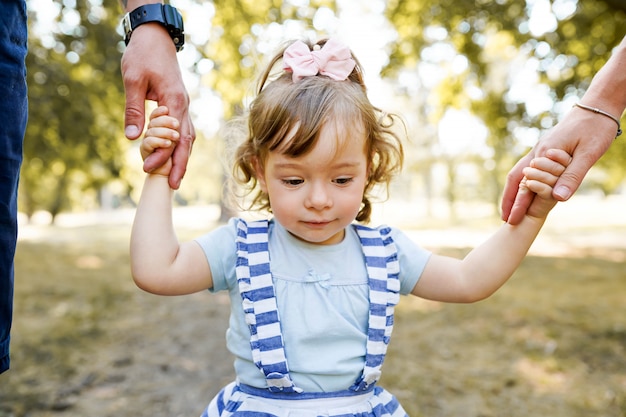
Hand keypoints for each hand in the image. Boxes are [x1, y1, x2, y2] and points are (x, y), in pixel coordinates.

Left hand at [121, 23, 194, 188]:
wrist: (155, 38)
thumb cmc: (143, 55)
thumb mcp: (133, 80)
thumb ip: (134, 109)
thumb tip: (131, 137)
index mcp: (175, 101)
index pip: (172, 136)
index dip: (162, 155)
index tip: (148, 169)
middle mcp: (184, 106)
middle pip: (187, 141)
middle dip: (181, 164)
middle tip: (174, 185)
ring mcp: (184, 106)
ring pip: (189, 137)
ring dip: (183, 157)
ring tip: (175, 177)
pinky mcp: (179, 104)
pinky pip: (184, 130)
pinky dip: (181, 146)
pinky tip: (174, 157)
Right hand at [502, 106, 614, 223]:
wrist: (597, 106)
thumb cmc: (595, 128)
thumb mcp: (588, 154)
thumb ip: (572, 176)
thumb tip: (558, 199)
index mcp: (543, 154)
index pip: (525, 184)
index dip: (517, 203)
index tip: (510, 220)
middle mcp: (537, 152)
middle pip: (515, 179)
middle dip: (509, 200)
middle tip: (505, 219)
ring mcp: (539, 150)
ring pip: (519, 173)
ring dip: (514, 191)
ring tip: (511, 207)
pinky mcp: (546, 148)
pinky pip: (528, 168)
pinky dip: (523, 181)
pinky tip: (525, 189)